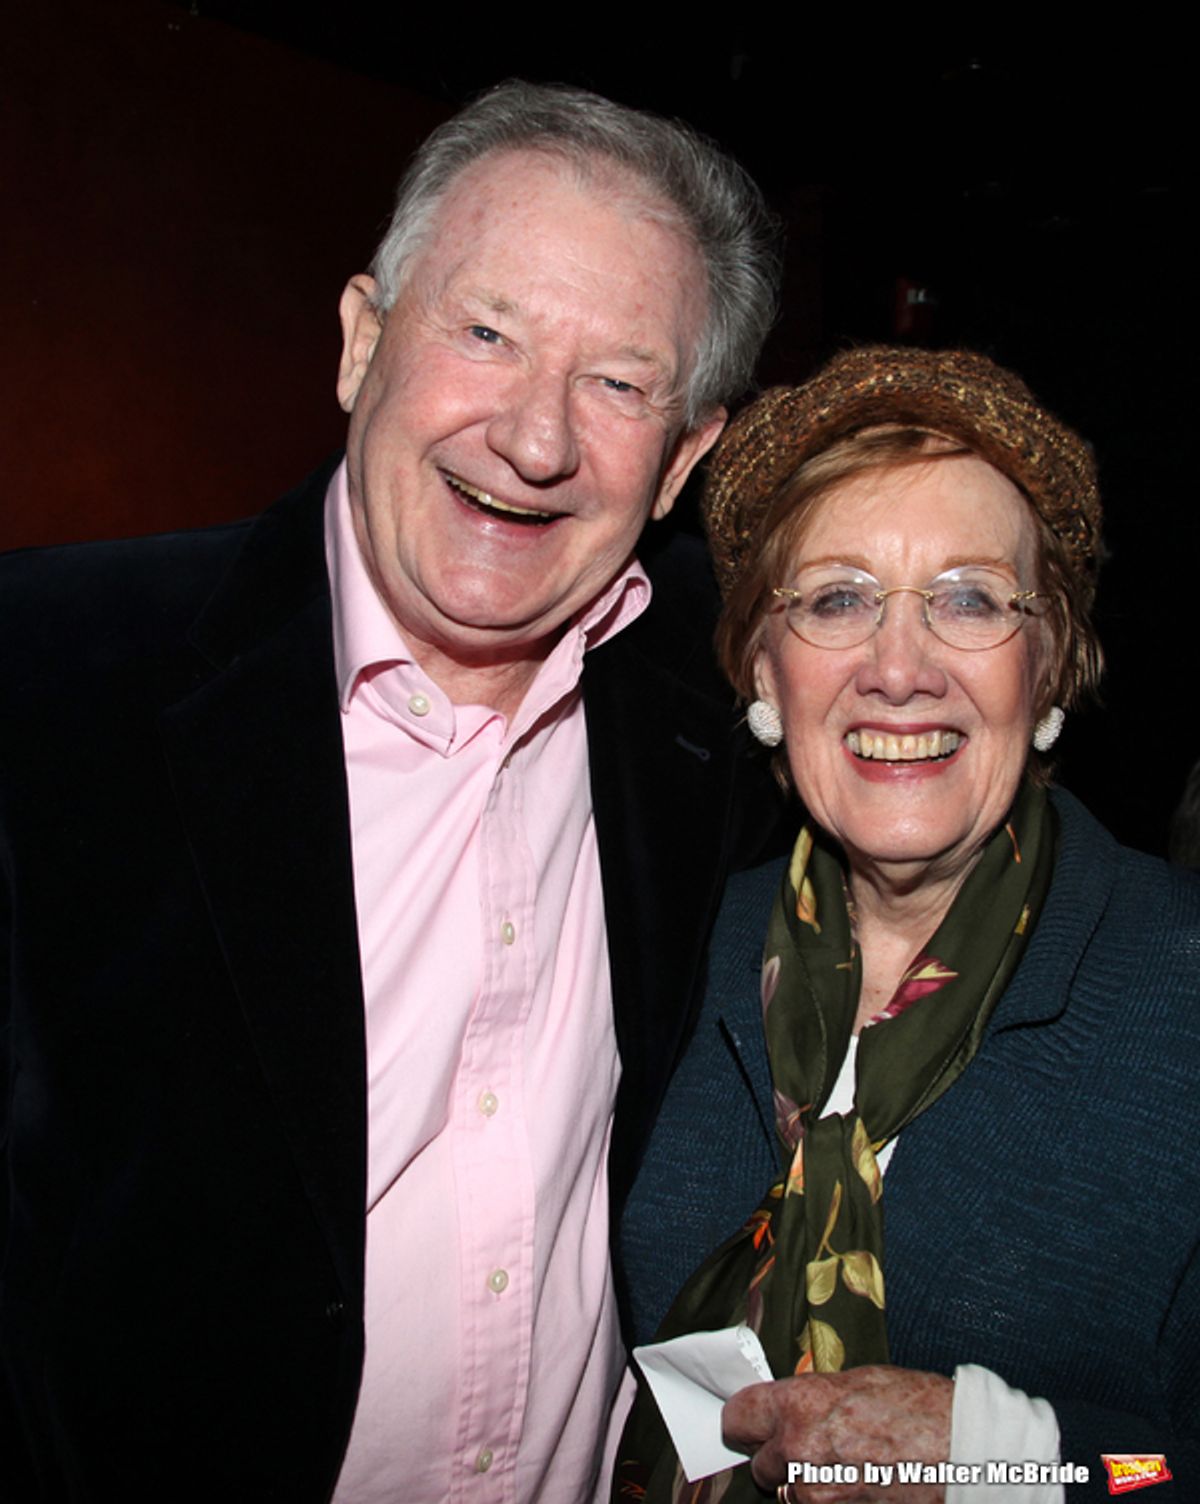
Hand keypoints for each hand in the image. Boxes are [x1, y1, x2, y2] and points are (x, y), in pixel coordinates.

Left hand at [722, 1365, 952, 1502]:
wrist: (966, 1454)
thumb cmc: (919, 1408)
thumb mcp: (856, 1382)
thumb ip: (811, 1398)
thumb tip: (787, 1411)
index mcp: (799, 1405)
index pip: (736, 1417)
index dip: (746, 1420)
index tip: (753, 1422)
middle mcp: (799, 1452)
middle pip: (761, 1464)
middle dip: (780, 1457)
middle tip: (813, 1447)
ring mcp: (817, 1496)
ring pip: (788, 1494)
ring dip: (805, 1485)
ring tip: (845, 1468)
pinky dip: (830, 1502)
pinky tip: (859, 1486)